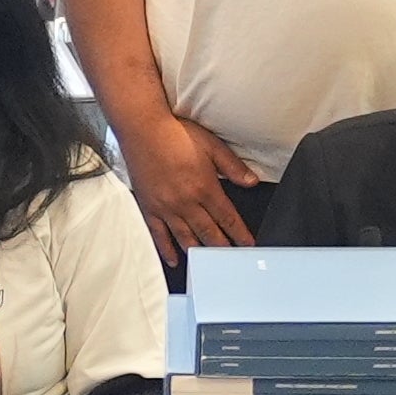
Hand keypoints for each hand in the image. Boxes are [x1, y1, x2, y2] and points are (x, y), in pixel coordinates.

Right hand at [123, 110, 258, 252]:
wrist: (144, 130)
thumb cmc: (176, 134)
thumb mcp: (212, 145)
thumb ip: (233, 167)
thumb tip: (251, 182)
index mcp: (205, 188)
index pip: (227, 218)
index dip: (240, 234)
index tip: (248, 245)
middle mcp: (186, 202)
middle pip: (209, 232)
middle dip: (222, 248)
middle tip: (232, 261)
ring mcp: (166, 208)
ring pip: (186, 238)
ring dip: (199, 252)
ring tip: (209, 264)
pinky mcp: (150, 208)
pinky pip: (159, 235)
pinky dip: (167, 249)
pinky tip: (175, 260)